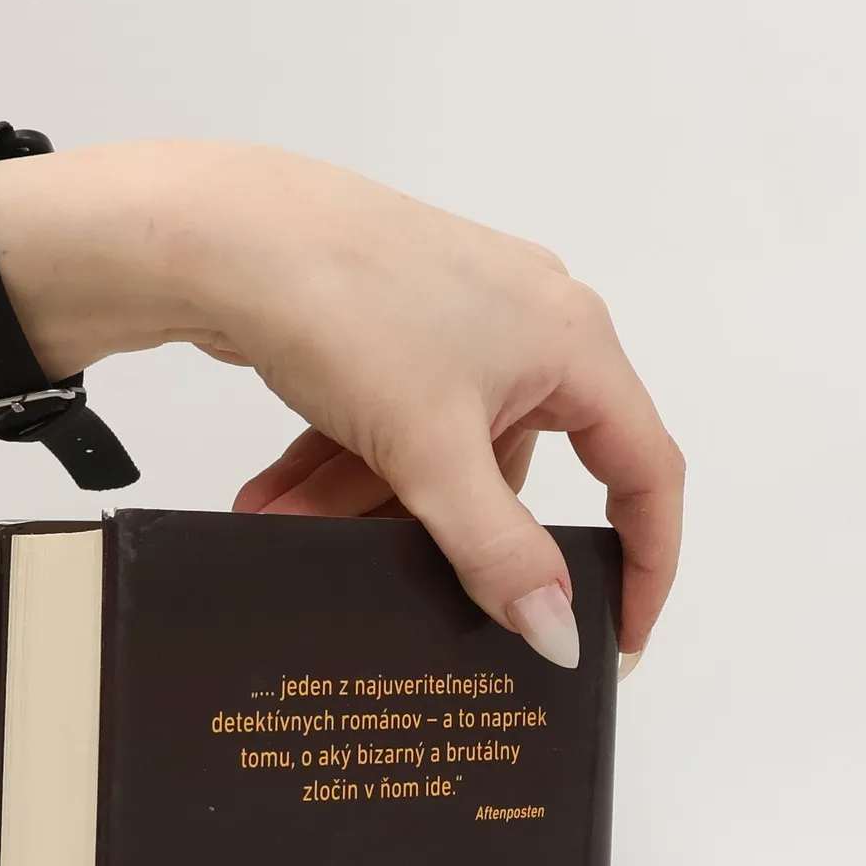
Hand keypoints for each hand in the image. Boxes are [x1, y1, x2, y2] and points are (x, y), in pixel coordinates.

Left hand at [164, 145, 683, 667]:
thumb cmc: (346, 304)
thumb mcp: (432, 452)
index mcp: (573, 342)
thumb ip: (500, 552)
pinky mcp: (394, 328)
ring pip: (437, 456)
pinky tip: (277, 500)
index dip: (646, 560)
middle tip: (390, 588)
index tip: (619, 636)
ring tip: (292, 529)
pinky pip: (390, 426)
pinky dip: (341, 468)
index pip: (643, 470)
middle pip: (513, 475)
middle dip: (444, 538)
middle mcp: (529, 326)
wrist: (218, 230)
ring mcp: (458, 324)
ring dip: (367, 506)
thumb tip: (560, 633)